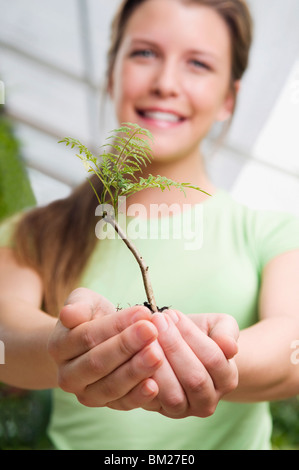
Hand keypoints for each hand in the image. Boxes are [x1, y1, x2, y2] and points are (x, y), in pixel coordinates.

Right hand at [48, 288, 162, 407]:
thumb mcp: (83, 302)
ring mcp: (85, 393)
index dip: (115, 325)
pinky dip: (138, 396)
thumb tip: (68, 314)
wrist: (93, 341)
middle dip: (127, 346)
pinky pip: (121, 404)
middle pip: (97, 363)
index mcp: (59, 346)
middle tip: (152, 331)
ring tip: (157, 355)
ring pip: (110, 386)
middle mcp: (67, 375)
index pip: (87, 336)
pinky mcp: (105, 405)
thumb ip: (77, 306)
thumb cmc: (91, 316)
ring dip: (135, 371)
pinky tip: (154, 385)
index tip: (142, 312)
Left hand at [141, 310, 238, 417]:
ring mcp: (183, 410)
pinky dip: (141, 379)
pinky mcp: (159, 411)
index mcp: (226, 378)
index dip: (190, 335)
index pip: (212, 359)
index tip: (171, 314)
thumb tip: (229, 347)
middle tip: (155, 321)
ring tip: (146, 337)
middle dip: (172, 346)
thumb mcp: (219, 326)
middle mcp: (208, 401)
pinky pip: (150, 401)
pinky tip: (134, 355)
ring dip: (157, 364)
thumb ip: (227, 333)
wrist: (182, 349)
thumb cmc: (201, 335)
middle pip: (194, 378)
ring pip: (173, 395)